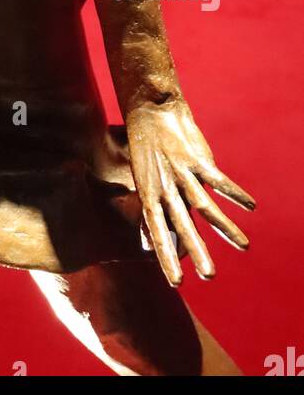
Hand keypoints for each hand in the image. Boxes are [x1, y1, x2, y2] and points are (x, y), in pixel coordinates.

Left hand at [125, 97, 254, 285]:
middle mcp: (165, 187)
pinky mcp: (196, 159)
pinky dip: (235, 192)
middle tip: (209, 275)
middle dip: (196, 250)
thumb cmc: (147, 153)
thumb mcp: (143, 184)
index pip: (157, 232)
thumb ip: (151, 215)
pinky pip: (218, 179)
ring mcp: (181, 173)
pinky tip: (251, 206)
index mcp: (150, 195)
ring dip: (225, 227)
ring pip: (205, 205)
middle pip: (182, 223)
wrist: (150, 111)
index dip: (166, 256)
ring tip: (244, 246)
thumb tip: (146, 246)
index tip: (176, 283)